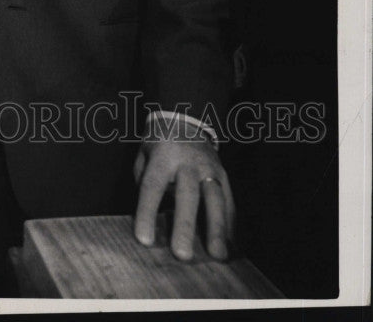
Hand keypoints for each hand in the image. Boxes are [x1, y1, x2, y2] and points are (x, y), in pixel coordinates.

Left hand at [133, 138, 234, 261]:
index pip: (153, 186)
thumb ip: (143, 182)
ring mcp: (209, 167)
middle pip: (187, 195)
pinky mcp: (223, 175)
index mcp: (163, 155)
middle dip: (185, 226)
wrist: (184, 118)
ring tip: (217, 256)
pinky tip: (230, 246)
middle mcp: (188, 161)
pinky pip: (228, 201)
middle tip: (182, 254)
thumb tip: (149, 215)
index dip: (147, 213)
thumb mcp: (143, 155)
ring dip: (216, 229)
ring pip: (215, 198)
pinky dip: (230, 225)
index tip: (144, 240)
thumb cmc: (159, 145)